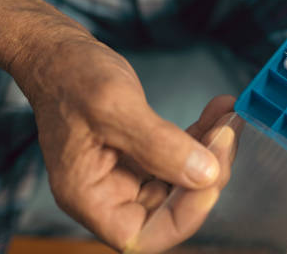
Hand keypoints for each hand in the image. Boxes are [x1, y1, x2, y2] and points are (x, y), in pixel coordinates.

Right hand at [18, 37, 237, 250]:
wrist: (59, 52)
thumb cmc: (70, 76)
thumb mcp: (113, 107)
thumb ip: (158, 144)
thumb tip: (205, 175)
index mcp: (88, 195)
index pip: (142, 234)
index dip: (183, 216)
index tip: (212, 178)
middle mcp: (108, 192)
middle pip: (170, 207)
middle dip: (207, 173)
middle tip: (226, 133)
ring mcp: (127, 173)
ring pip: (182, 179)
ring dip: (211, 150)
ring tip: (227, 117)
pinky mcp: (142, 153)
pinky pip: (180, 154)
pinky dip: (202, 134)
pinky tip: (218, 110)